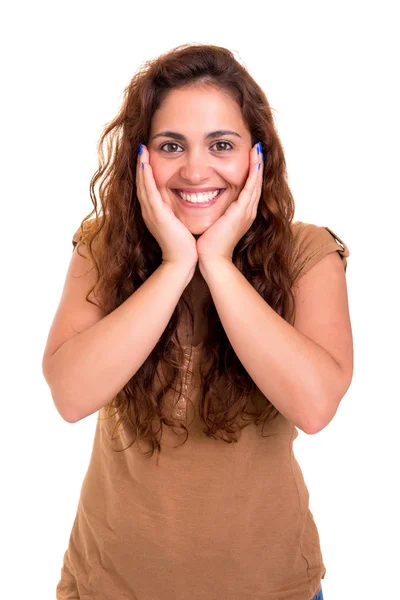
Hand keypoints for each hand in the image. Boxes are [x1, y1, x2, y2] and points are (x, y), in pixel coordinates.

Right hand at [136, 144, 197, 267]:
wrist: (182, 262)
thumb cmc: (184, 246)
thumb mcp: (179, 224)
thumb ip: (178, 214)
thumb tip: (187, 203)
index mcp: (155, 213)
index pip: (148, 188)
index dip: (146, 173)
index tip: (147, 157)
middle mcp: (149, 212)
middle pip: (142, 184)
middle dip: (141, 165)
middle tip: (141, 148)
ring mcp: (151, 213)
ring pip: (143, 185)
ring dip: (142, 166)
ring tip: (141, 150)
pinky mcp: (157, 215)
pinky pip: (149, 191)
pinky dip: (146, 176)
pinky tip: (146, 163)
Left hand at [196, 142, 263, 262]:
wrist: (211, 259)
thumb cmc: (208, 244)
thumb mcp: (212, 223)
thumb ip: (213, 212)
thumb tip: (201, 201)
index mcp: (241, 214)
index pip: (249, 188)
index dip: (251, 173)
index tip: (249, 158)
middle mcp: (248, 211)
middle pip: (256, 183)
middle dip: (257, 165)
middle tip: (257, 148)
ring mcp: (247, 211)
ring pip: (256, 183)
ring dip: (258, 165)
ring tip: (258, 149)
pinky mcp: (242, 212)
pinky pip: (251, 187)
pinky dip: (254, 173)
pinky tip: (255, 160)